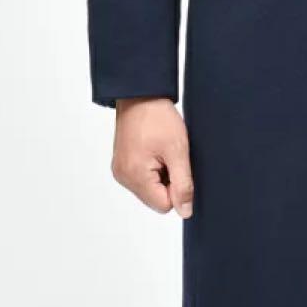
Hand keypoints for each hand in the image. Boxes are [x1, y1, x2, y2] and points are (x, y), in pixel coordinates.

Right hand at [111, 97, 193, 218]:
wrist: (141, 94)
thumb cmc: (157, 117)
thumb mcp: (178, 150)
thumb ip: (183, 184)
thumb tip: (185, 211)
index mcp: (135, 176)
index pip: (164, 205)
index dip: (178, 188)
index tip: (179, 165)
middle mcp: (123, 177)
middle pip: (156, 198)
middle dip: (169, 181)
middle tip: (170, 155)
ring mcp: (120, 170)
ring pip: (150, 188)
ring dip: (161, 174)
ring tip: (162, 150)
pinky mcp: (121, 163)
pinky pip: (142, 177)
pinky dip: (153, 168)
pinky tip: (155, 149)